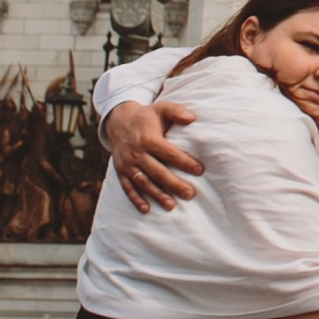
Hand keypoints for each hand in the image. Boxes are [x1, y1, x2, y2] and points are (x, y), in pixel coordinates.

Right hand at [106, 99, 203, 215]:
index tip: (200, 170)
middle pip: (157, 171)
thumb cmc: (146, 116)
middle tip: (190, 194)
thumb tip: (192, 117)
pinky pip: (128, 188)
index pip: (169, 153)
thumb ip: (176, 111)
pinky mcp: (120, 172)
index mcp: (148, 139)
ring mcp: (127, 164)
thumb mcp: (161, 108)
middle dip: (174, 184)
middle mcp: (137, 153)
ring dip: (157, 195)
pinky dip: (136, 199)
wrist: (118, 121)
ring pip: (143, 182)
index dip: (184, 162)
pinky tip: (146, 209)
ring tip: (172, 205)